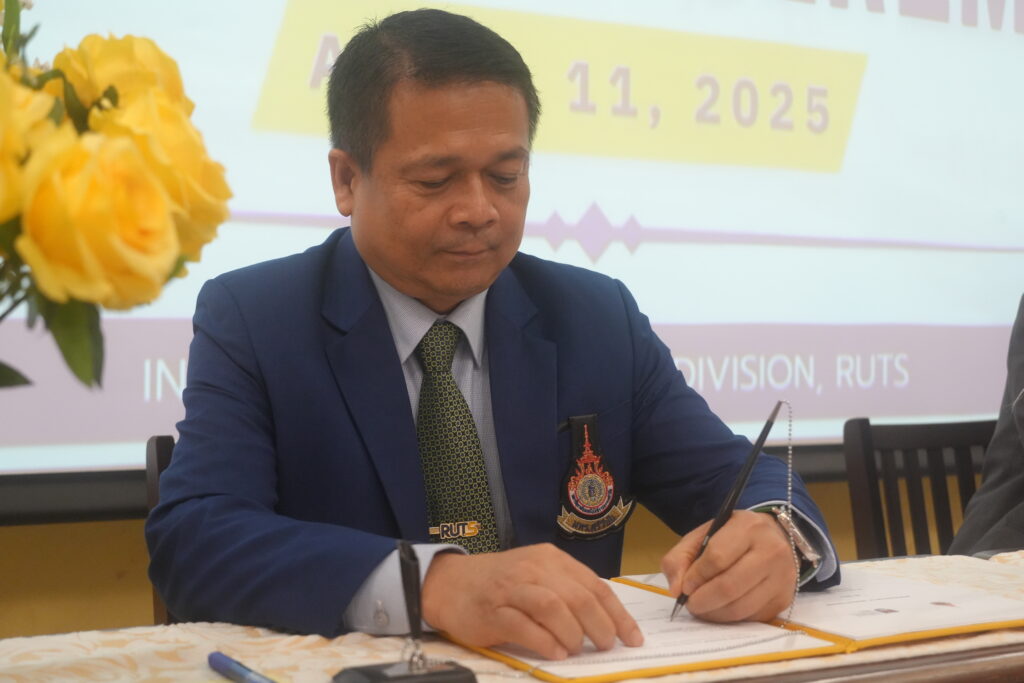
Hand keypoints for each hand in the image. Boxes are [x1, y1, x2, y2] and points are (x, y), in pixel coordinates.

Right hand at [421, 543, 643, 659]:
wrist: (449, 583)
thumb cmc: (500, 584)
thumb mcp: (537, 576)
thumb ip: (566, 590)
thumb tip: (606, 621)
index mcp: (550, 559)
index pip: (594, 585)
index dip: (617, 614)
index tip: (632, 638)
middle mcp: (533, 569)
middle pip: (578, 596)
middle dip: (600, 626)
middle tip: (605, 646)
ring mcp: (512, 589)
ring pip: (553, 607)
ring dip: (573, 633)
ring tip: (577, 649)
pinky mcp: (493, 611)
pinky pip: (525, 626)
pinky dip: (545, 642)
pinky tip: (556, 653)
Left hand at [661, 510, 796, 621]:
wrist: (774, 538)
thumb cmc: (733, 536)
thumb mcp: (704, 535)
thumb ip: (680, 557)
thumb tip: (676, 590)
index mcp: (748, 528)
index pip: (717, 557)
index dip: (696, 576)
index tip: (684, 586)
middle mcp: (771, 551)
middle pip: (729, 586)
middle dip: (702, 600)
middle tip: (690, 603)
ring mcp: (782, 577)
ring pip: (740, 607)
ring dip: (714, 613)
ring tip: (702, 607)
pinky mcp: (784, 599)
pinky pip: (751, 617)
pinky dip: (730, 618)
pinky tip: (721, 609)